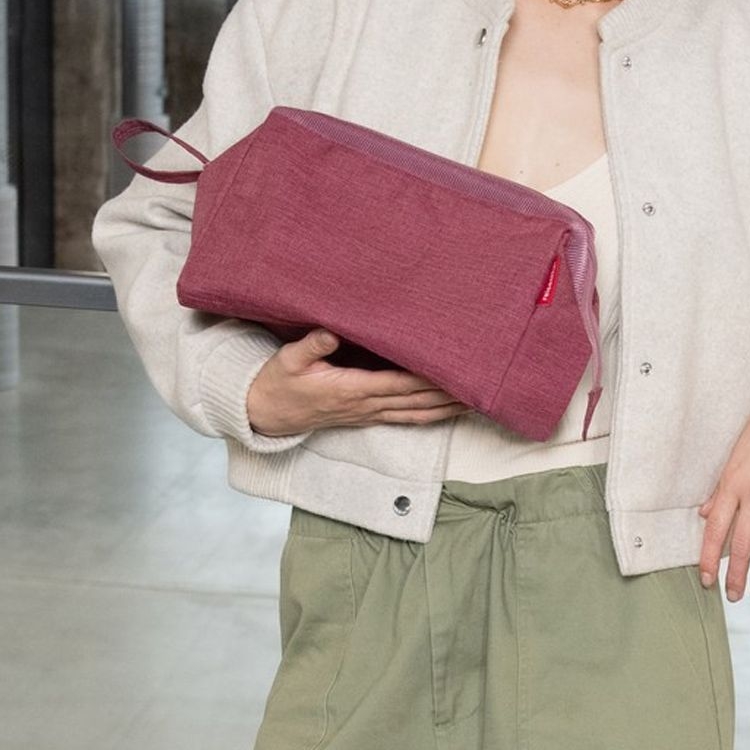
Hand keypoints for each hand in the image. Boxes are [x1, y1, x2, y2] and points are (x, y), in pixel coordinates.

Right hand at [247, 329, 473, 435]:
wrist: (268, 414)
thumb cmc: (279, 382)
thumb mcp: (289, 359)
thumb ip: (312, 345)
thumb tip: (332, 331)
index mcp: (351, 389)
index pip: (399, 383)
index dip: (428, 379)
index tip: (453, 370)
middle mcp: (366, 405)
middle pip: (417, 401)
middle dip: (449, 394)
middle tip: (481, 386)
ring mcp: (370, 413)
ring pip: (417, 413)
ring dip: (448, 409)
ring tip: (479, 402)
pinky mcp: (369, 417)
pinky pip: (407, 418)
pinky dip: (432, 415)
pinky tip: (451, 412)